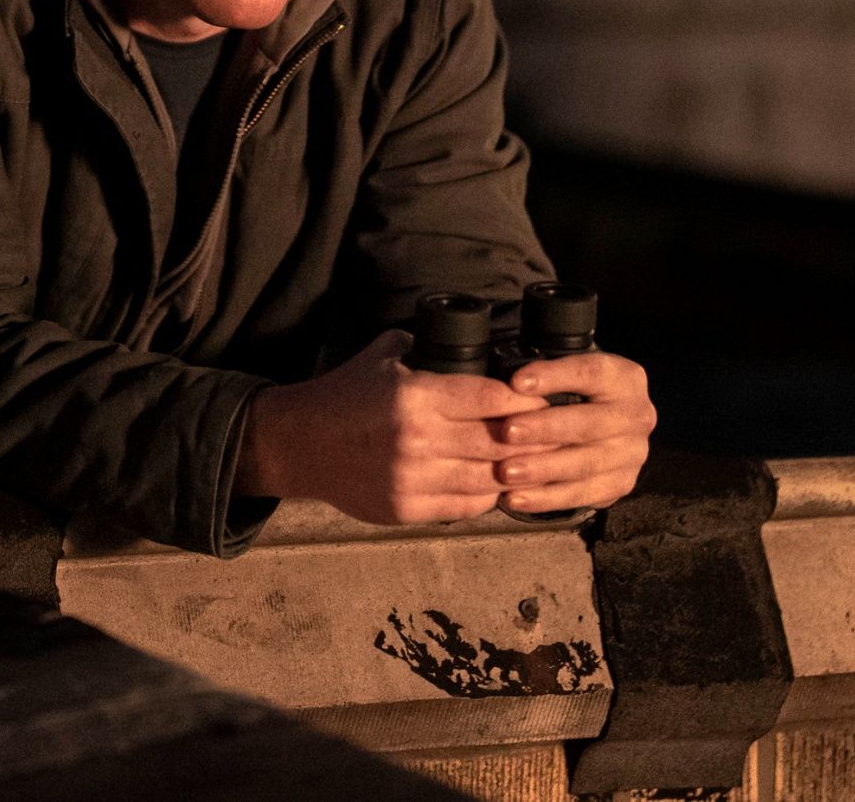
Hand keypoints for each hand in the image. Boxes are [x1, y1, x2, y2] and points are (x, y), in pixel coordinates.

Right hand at [233, 330, 550, 523]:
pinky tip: (498, 481)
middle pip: (499, 442)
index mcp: (416, 396)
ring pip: (489, 479)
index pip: (493, 398)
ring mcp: (412, 479)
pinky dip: (488, 494)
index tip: (544, 398)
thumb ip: (431, 348)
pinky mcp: (406, 508)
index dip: (526, 400)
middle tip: (554, 431)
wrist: (300, 443)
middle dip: (533, 437)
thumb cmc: (346, 395)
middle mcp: (418, 441)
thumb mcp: (385, 354)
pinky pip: (466, 506)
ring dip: (517, 470)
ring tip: (536, 460)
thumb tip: (479, 344)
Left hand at [490, 351, 655, 514]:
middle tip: (507, 431)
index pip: (591, 373)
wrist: (606, 426)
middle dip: (545, 428)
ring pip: (585, 464)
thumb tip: (511, 386)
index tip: (516, 383)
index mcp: (624, 378)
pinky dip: (546, 499)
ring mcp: (633, 454)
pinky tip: (515, 498)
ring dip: (542, 469)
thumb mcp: (568, 374)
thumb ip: (547, 376)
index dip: (555, 376)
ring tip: (506, 472)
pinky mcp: (621, 484)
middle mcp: (636, 416)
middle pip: (589, 423)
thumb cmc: (575, 392)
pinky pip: (582, 495)